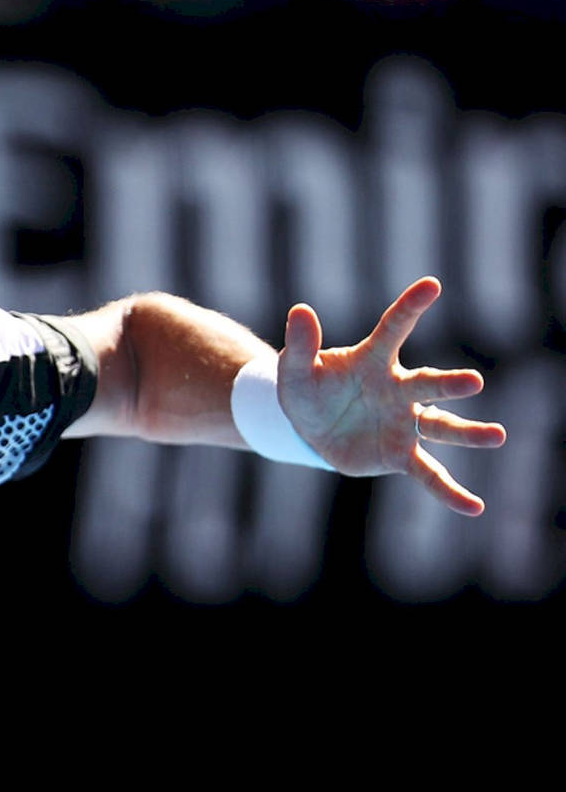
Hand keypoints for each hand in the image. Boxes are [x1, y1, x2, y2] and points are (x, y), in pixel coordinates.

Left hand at [278, 276, 506, 514]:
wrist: (308, 428)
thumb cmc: (307, 390)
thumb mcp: (294, 370)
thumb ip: (300, 345)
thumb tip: (299, 310)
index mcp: (374, 360)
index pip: (394, 329)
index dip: (410, 307)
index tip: (432, 284)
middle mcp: (399, 389)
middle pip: (427, 384)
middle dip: (448, 384)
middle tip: (473, 382)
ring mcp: (404, 422)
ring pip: (441, 427)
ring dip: (468, 433)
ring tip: (497, 436)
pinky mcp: (400, 454)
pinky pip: (429, 473)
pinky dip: (449, 491)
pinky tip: (473, 507)